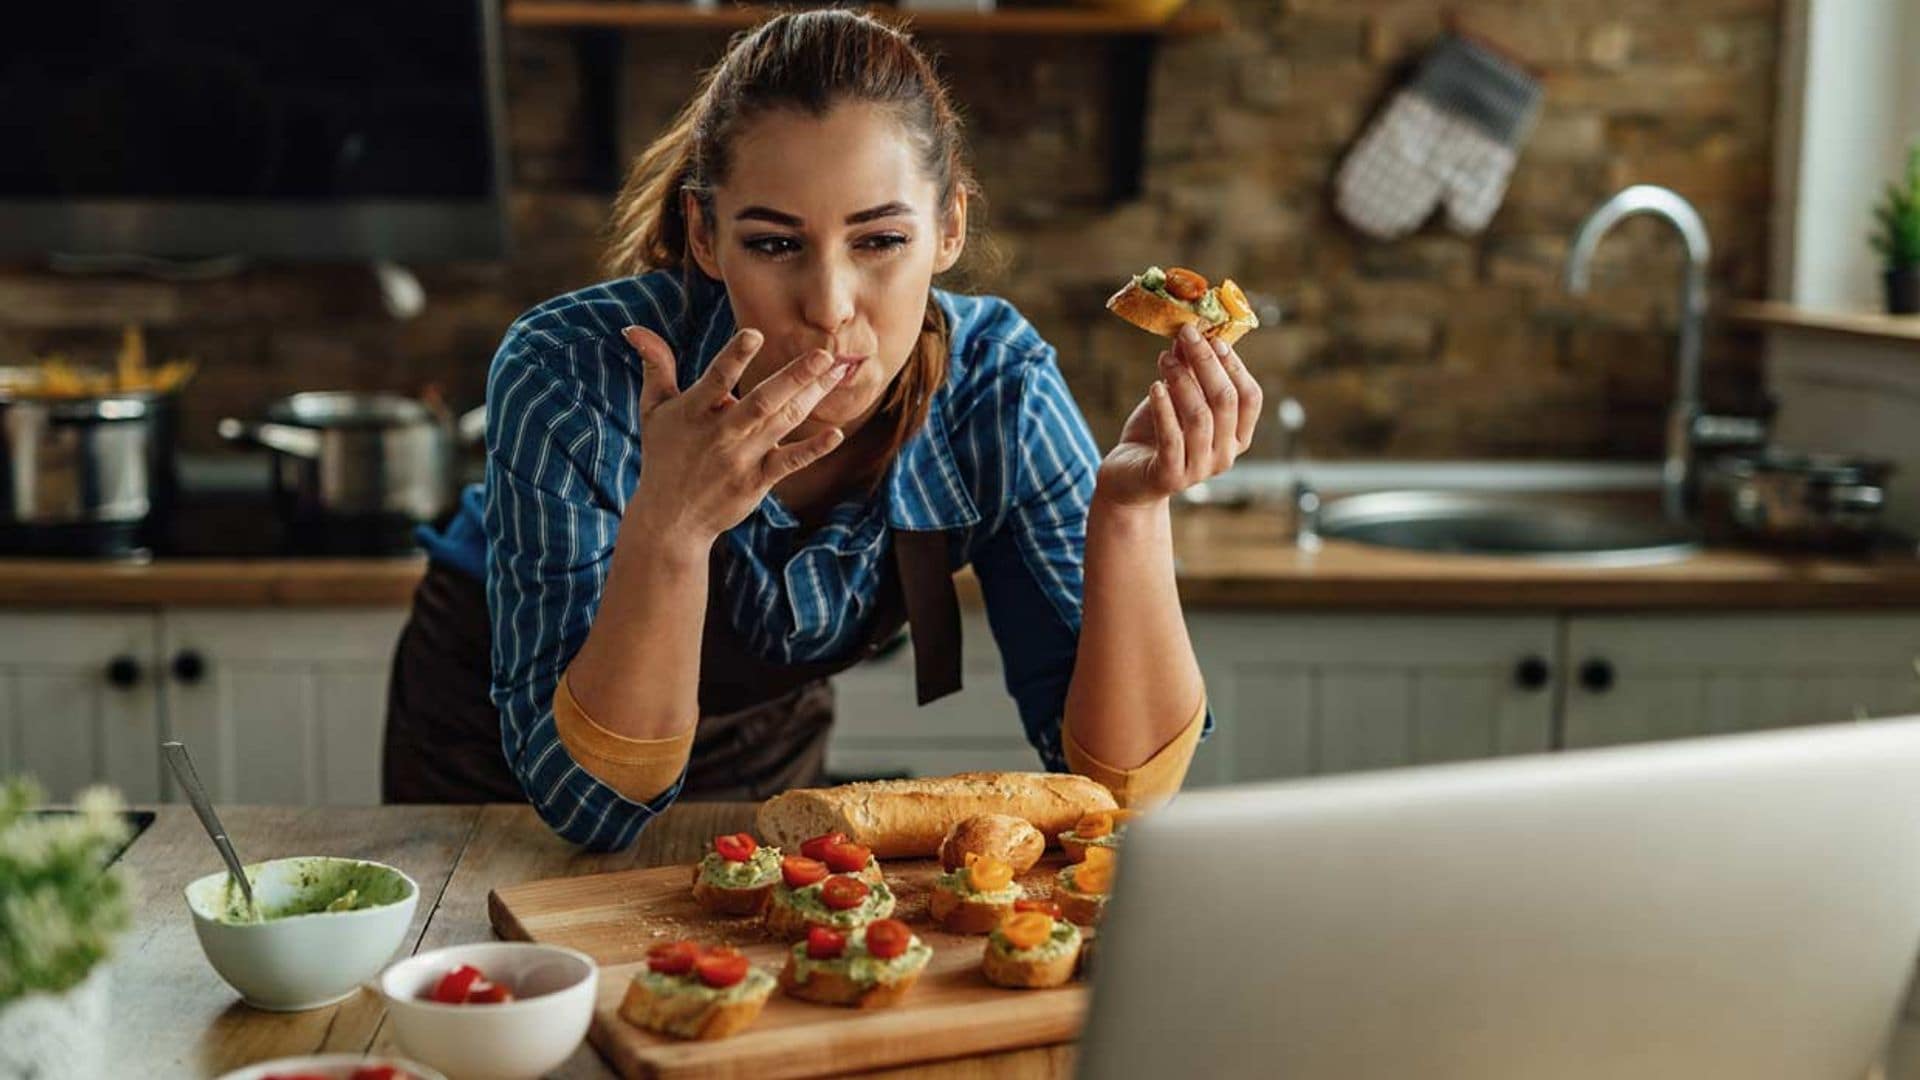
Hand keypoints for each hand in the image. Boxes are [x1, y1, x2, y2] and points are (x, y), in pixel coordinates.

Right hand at [621, 325, 850, 543]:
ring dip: (811, 397)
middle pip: (762, 401)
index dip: (735, 357)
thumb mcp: (653, 409)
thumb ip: (655, 366)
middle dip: (794, 377)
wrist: (670, 518)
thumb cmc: (664, 455)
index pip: (716, 379)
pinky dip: (813, 450)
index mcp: (694, 412)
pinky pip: (789, 463)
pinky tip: (836, 435)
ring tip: (838, 373)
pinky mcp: (757, 482)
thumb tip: (635, 328)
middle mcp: (720, 434)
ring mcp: (741, 459)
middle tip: (825, 354)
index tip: (756, 334)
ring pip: (781, 423)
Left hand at [1096, 322, 1263, 507]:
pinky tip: (1154, 387)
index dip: (1234, 365)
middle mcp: (1225, 455)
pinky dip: (1164, 408)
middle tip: (1187, 335)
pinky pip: (1172, 438)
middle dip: (1206, 363)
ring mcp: (1200, 469)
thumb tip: (1191, 333)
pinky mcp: (1170, 477)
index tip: (1213, 338)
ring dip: (1182, 380)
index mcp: (1238, 437)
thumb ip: (1188, 372)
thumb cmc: (1157, 435)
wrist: (1128, 478)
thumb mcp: (1176, 400)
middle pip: (1225, 401)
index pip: (1250, 397)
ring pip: (1199, 417)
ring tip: (1164, 358)